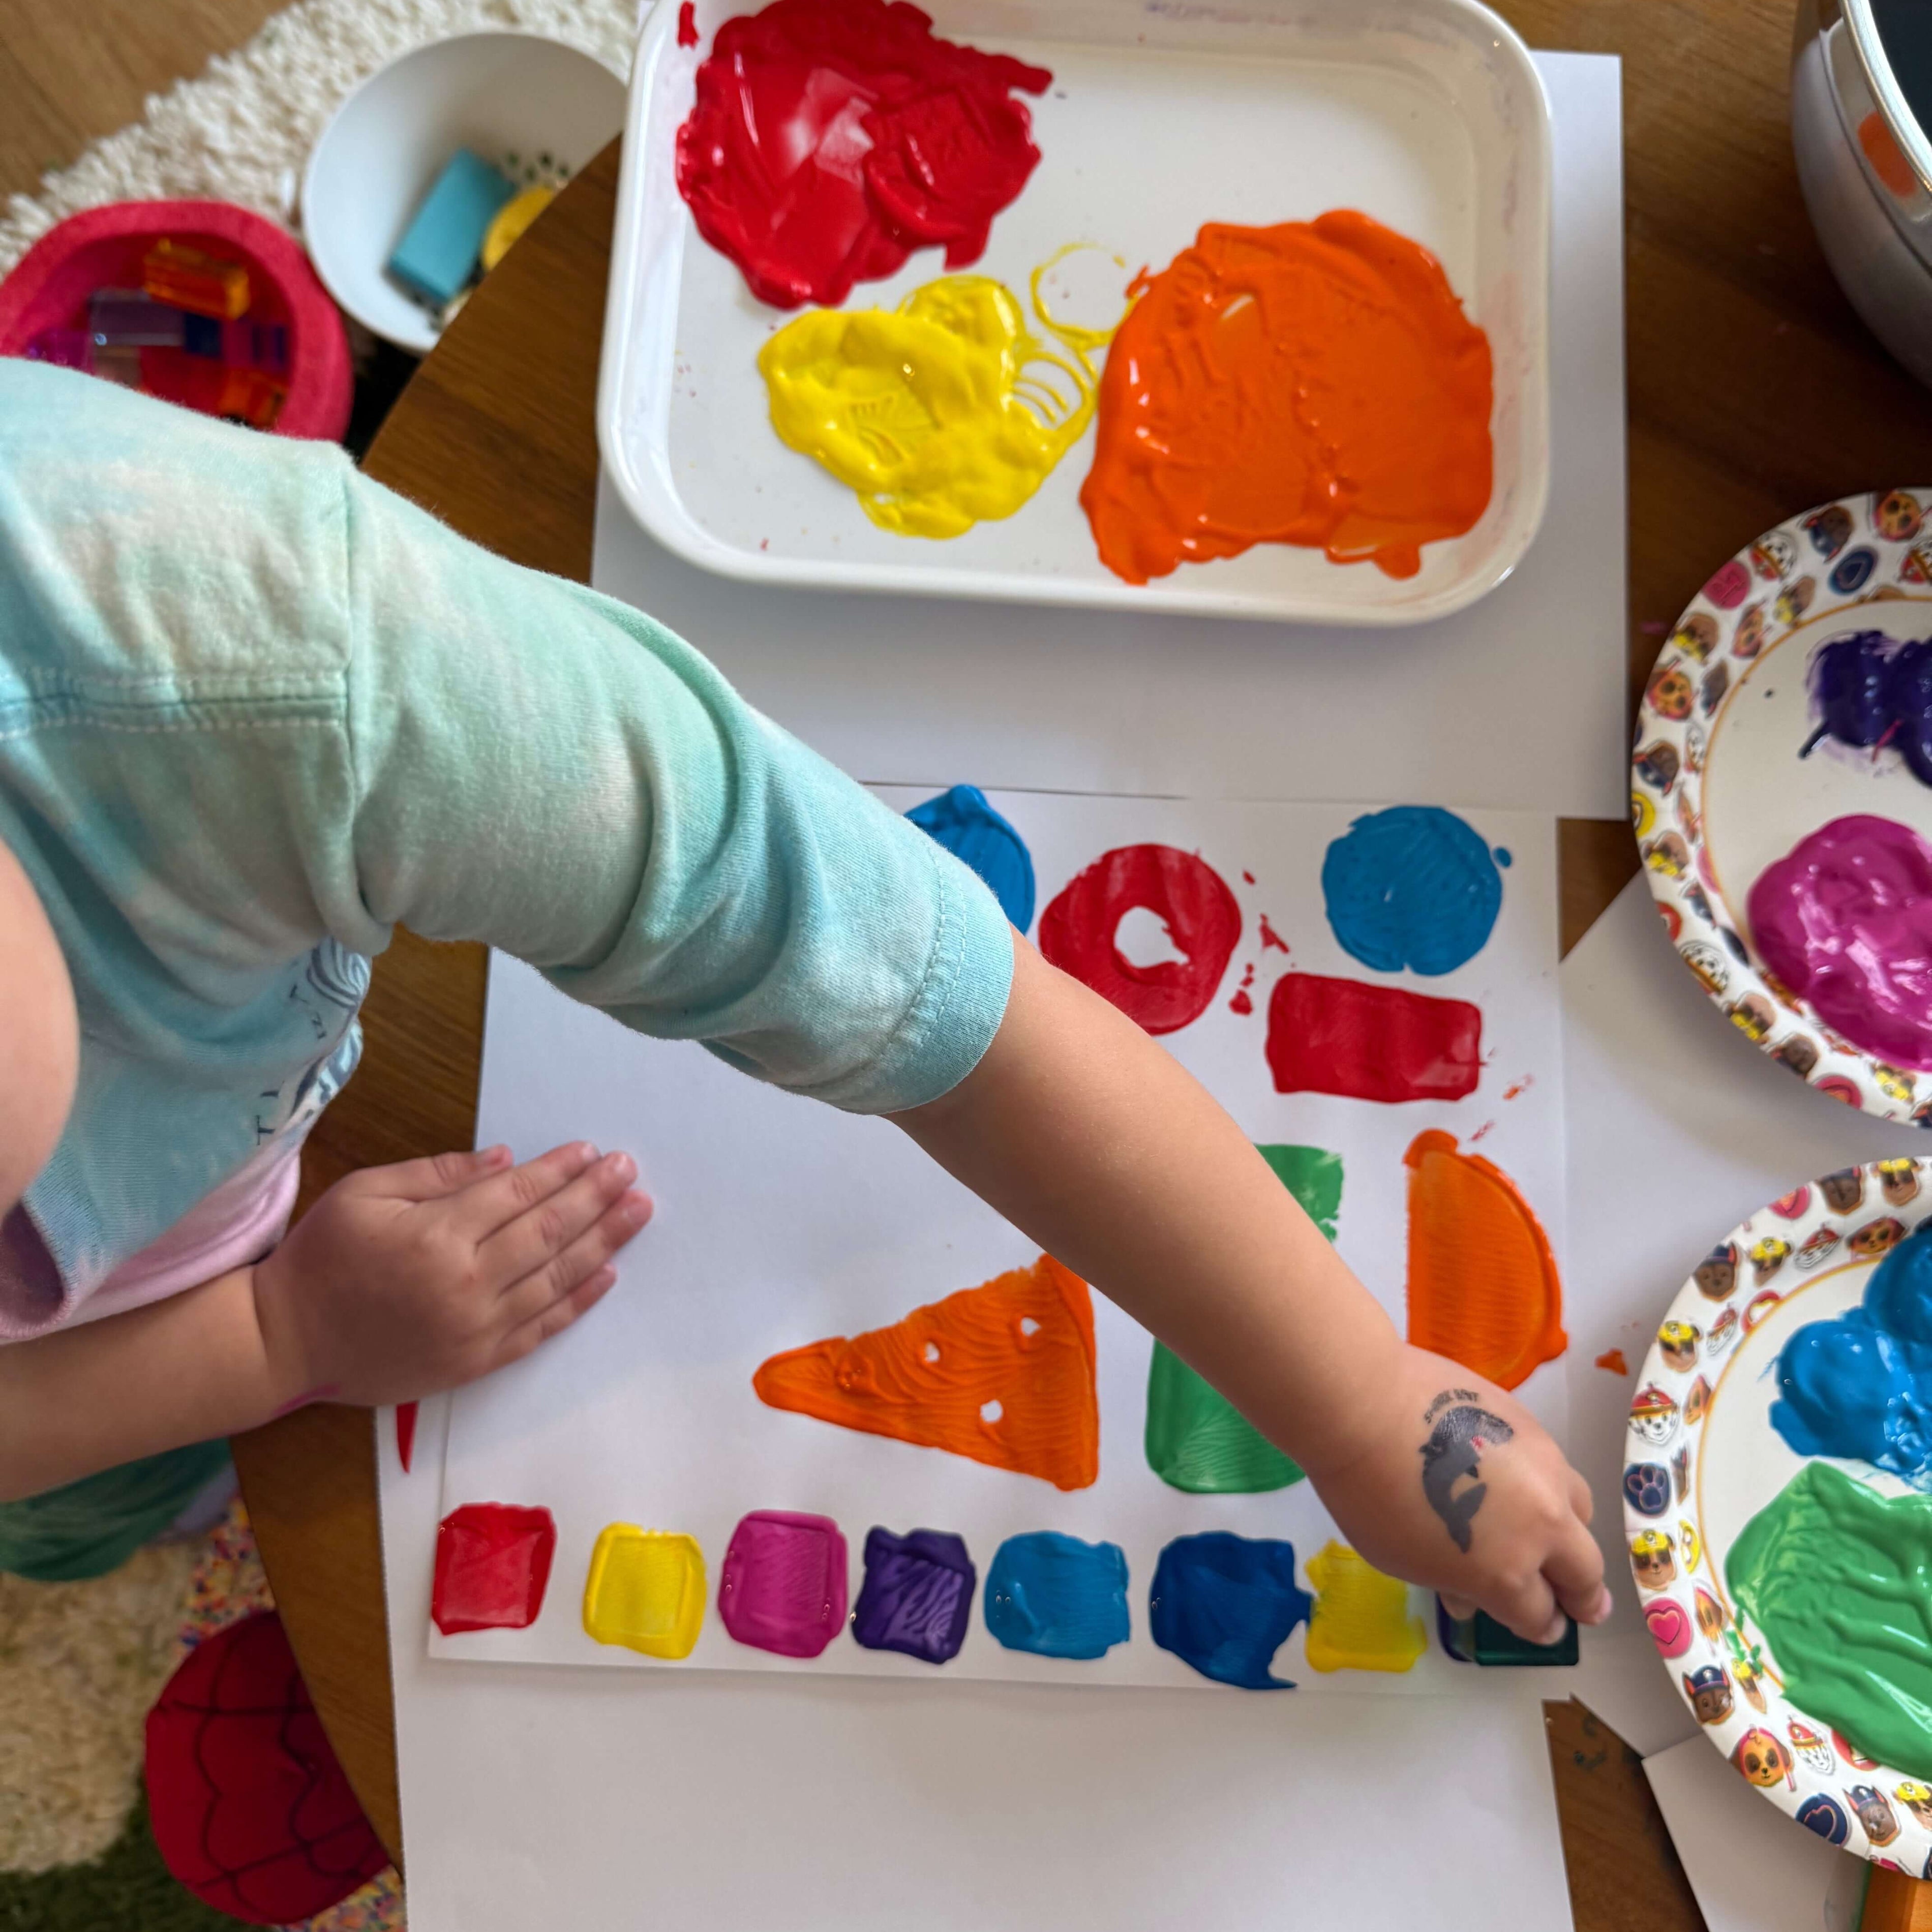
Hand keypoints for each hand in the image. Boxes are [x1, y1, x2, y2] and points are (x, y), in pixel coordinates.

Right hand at [251, 1142, 651, 1409]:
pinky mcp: (476, 1361)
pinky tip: (608, 1274)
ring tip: (638, 1212)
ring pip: (556, 1279)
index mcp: (437, 1235)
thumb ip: (438, 1175)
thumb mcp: (365, 1193)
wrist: (288, 1342)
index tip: (592, 1151)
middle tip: (630, 1171)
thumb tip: (506, 1160)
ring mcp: (476, 1328)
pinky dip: (578, 1301)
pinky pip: (541, 1328)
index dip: (560, 1170)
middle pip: (548, 1232)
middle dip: (595, 1197)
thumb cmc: (322, 1257)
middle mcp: (466, 1283)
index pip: (517, 1194)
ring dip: (603, 1242)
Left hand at [1306, 1341, 1610, 1644]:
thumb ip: (1451, 1580)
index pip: (1539, 1616)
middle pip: (1584, 1572)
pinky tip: (1522, 1484)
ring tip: (1558, 1541)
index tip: (1544, 1627)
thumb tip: (1469, 1595)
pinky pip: (1555, 1468)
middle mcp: (1541, 1524)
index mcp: (1507, 1573)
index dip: (1540, 1627)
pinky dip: (1548, 1487)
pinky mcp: (1534, 1425)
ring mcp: (1545, 1468)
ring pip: (1580, 1512)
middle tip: (1583, 1606)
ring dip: (1572, 1534)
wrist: (1365, 1405)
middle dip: (1583, 1595)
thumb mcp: (1404, 1560)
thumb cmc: (1369, 1496)